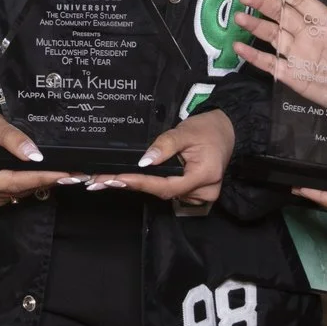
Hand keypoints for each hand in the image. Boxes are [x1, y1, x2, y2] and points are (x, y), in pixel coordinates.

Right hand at [0, 110, 60, 206]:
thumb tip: (35, 155)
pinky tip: (42, 179)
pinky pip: (10, 196)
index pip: (13, 180)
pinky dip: (26, 187)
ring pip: (14, 195)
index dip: (40, 177)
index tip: (64, 174)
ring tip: (62, 176)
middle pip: (16, 190)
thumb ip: (13, 138)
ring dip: (38, 185)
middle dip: (45, 182)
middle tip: (72, 176)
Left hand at [101, 108, 234, 206]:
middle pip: (163, 192)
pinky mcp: (196, 195)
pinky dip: (152, 185)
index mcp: (204, 175)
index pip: (166, 185)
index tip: (116, 180)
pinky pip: (171, 191)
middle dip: (131, 186)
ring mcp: (201, 196)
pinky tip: (131, 180)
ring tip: (107, 180)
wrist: (228, 132)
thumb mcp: (185, 131)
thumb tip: (144, 161)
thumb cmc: (207, 129)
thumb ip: (165, 146)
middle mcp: (204, 192)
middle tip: (98, 182)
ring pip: (165, 193)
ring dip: (139, 186)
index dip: (141, 184)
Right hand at [232, 0, 326, 121]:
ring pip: (274, 35)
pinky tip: (239, 48)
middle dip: (264, 3)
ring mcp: (302, 56)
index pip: (303, 1)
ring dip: (256, 25)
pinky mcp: (295, 77)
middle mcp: (312, 37)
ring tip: (238, 16)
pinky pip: (271, 64)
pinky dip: (255, 56)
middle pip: (282, 14)